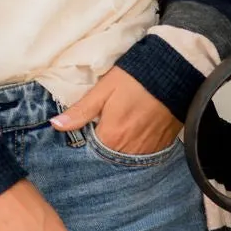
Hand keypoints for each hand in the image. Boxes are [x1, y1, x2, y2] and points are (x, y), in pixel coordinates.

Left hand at [50, 65, 182, 154]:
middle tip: (104, 125)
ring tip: (120, 128)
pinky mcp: (162, 146)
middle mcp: (129, 150)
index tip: (87, 128)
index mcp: (111, 137)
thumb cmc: (135, 78)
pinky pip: (143, 155)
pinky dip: (136, 147)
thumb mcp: (103, 89)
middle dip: (102, 145)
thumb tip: (55, 125)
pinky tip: (135, 132)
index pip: (89, 150)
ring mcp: (147, 150)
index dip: (85, 139)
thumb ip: (81, 110)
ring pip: (125, 157)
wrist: (175, 73)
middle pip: (107, 156)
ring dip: (119, 148)